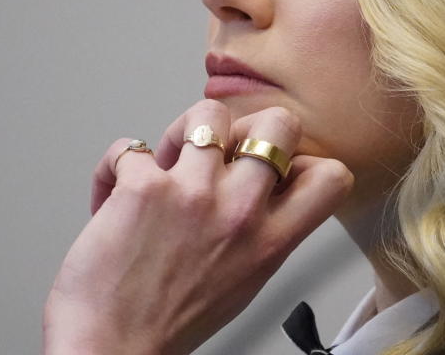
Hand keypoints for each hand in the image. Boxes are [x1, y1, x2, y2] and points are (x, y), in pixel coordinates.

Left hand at [42, 99, 353, 354]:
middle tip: (223, 149)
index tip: (277, 163)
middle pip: (279, 123)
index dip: (304, 158)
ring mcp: (192, 193)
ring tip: (168, 157)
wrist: (113, 348)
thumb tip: (271, 185)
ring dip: (182, 131)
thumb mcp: (245, 279)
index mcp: (271, 240)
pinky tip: (117, 187)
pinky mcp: (143, 187)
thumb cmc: (171, 321)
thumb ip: (265, 231)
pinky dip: (118, 164)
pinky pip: (132, 145)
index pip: (332, 175)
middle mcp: (239, 211)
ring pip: (207, 113)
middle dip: (250, 125)